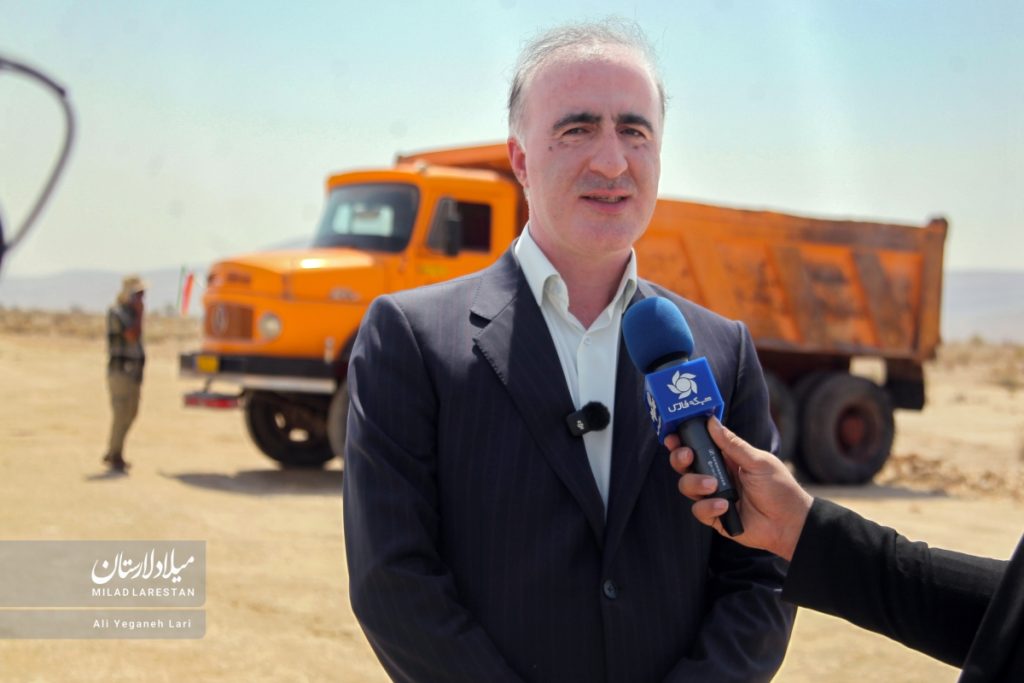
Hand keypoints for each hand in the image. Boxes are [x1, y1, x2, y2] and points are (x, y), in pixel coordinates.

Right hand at [666, 418, 812, 560]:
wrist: (790, 523)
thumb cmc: (779, 488)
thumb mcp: (758, 461)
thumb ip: (733, 444)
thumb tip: (711, 421)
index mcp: (726, 459)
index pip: (699, 446)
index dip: (683, 440)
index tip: (673, 436)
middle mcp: (716, 476)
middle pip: (685, 465)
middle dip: (680, 459)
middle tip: (687, 455)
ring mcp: (714, 497)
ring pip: (687, 486)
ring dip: (695, 483)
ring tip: (713, 485)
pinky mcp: (715, 517)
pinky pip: (698, 510)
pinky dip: (708, 507)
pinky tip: (725, 507)